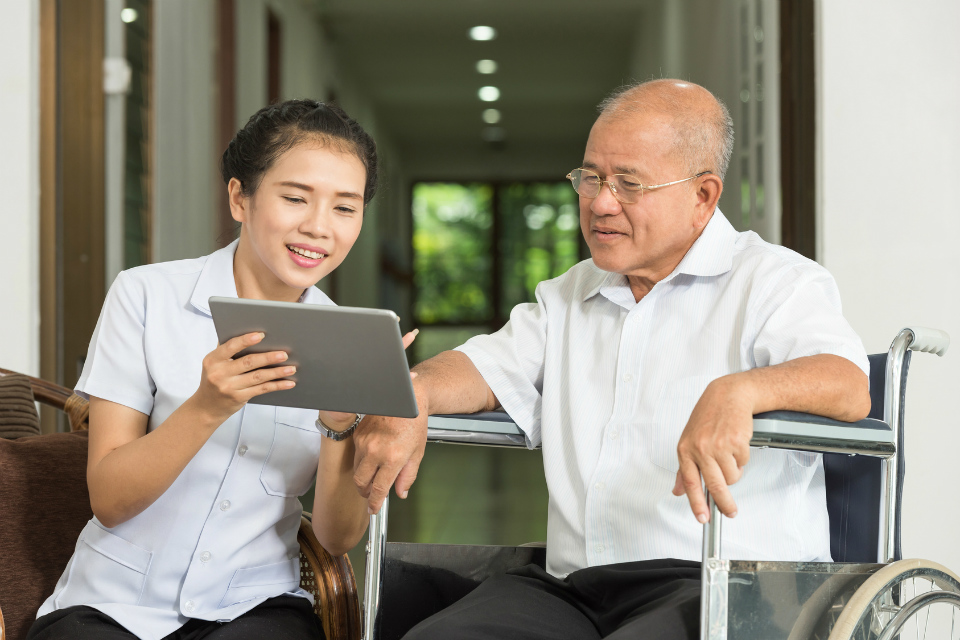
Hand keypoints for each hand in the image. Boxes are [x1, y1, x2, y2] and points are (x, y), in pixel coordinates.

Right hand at [193, 332, 295, 422]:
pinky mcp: (239, 398)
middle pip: (248, 362)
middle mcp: (219, 373)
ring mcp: (229, 387)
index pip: (230, 347)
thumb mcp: (214, 364)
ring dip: (277, 372)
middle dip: (268, 357)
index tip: (261, 335)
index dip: (246, 340)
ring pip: (258, 377)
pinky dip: (277, 385)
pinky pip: (261, 389)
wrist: (206, 407)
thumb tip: (250, 332)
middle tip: (284, 354)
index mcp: (212, 360)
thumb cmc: (214, 380)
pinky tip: (288, 382)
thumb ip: (227, 350)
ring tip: (291, 368)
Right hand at [353, 329, 422, 513]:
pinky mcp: (358, 433)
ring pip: (356, 469)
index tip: (374, 509)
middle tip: (372, 494)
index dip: (375, 503)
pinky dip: (362, 459)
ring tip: (374, 475)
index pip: (378, 489)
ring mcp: (364, 441)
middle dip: (365, 492)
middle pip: (361, 482)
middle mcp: (375, 451)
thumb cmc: (414, 422)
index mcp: (393, 458)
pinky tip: (373, 455)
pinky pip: (356, 453)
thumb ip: (408, 475)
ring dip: (363, 476)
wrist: (405, 397)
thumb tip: (400, 492)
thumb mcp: (418, 452)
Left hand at [671, 375, 753, 522]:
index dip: (696, 503)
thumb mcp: (689, 440)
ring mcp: (718, 445)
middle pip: (715, 486)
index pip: (690, 483)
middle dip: (724, 504)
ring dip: (734, 471)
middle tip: (730, 512)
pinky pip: (743, 463)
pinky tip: (735, 444)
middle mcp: (701, 448)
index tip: (702, 518)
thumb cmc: (708, 417)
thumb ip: (684, 469)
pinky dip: (742, 458)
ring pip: (732, 476)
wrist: (727, 396)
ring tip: (728, 454)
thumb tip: (677, 491)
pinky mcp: (736, 441)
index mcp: (685, 450)